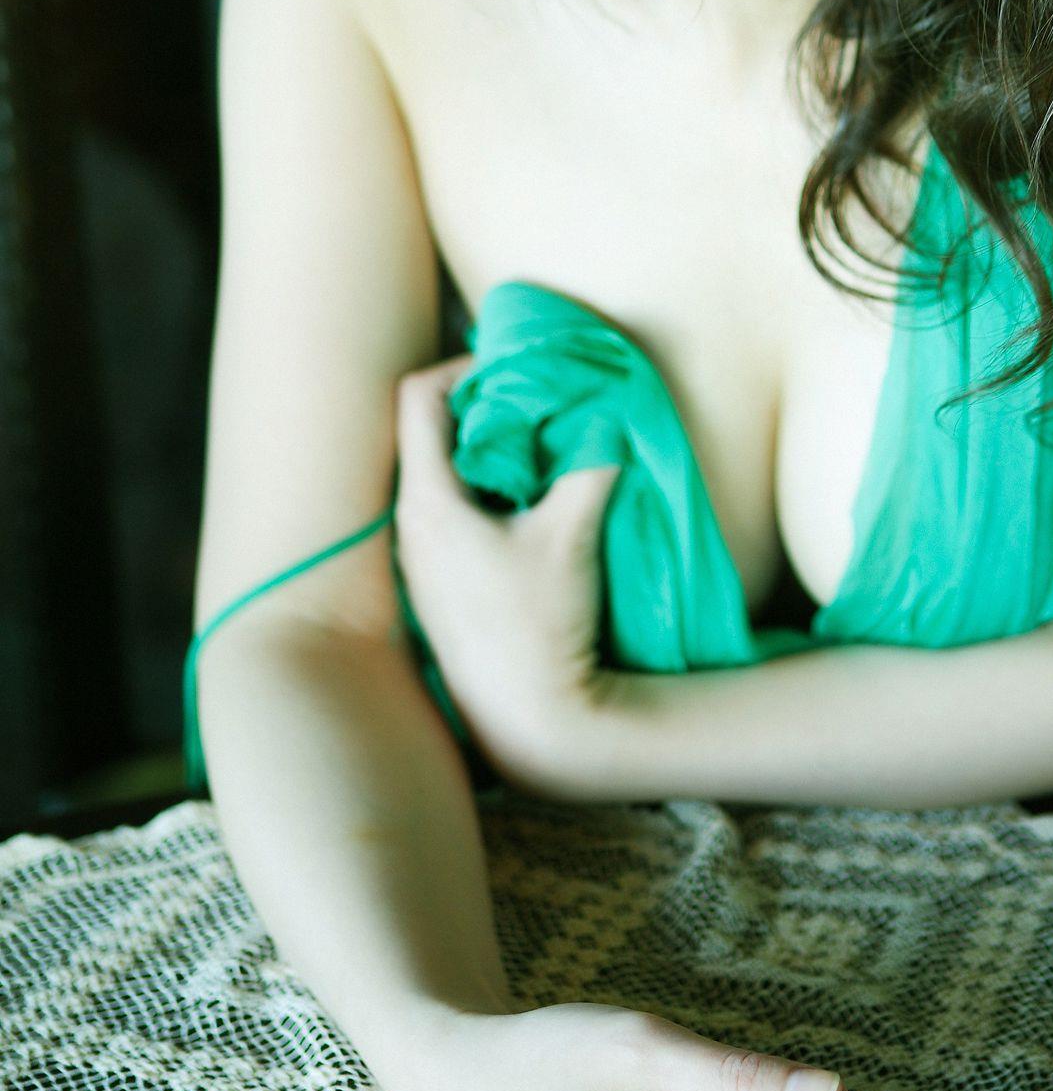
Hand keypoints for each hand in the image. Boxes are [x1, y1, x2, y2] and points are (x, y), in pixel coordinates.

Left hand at [393, 356, 620, 782]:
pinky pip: (448, 512)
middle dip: (482, 408)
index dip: (464, 369)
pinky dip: (484, 492)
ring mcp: (418, 561)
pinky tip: (530, 507)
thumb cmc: (541, 625)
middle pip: (427, 434)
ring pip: (439, 476)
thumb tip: (606, 422)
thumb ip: (588, 466)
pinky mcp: (437, 586)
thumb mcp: (572, 535)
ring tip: (538, 451)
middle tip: (533, 403)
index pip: (417, 398)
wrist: (529, 721)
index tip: (514, 371)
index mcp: (427, 503)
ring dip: (485, 453)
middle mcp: (409, 527)